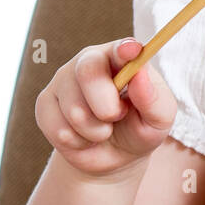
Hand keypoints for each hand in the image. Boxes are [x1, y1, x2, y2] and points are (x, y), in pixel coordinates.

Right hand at [35, 38, 177, 176]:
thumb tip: (140, 75)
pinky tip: (84, 136)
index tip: (130, 52)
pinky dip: (78, 142)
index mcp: (121, 58)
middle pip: (88, 72)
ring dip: (95, 131)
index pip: (121, 47)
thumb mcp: (159, 119)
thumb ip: (154, 98)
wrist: (114, 156)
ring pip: (74, 110)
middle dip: (106, 106)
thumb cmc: (141, 129)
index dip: (125, 49)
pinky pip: (59, 129)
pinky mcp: (45, 104)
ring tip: (104, 130)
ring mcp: (63, 80)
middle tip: (117, 116)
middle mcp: (90, 61)